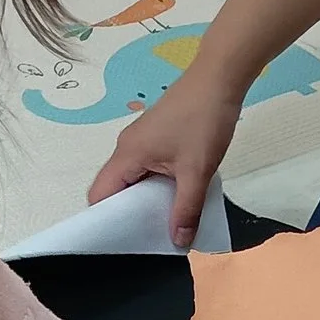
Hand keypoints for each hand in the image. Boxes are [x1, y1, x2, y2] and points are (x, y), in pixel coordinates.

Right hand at [86, 69, 244, 248]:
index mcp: (127, 155)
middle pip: (114, 190)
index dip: (106, 221)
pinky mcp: (155, 137)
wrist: (219, 77)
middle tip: (147, 238)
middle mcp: (126, 148)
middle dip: (127, 216)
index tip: (123, 242)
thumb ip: (186, 209)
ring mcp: (140, 141)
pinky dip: (154, 186)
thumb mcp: (197, 171)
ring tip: (163, 222)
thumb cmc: (204, 120)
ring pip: (131, 180)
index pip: (99, 195)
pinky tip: (174, 196)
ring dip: (144, 201)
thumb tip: (178, 242)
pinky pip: (145, 169)